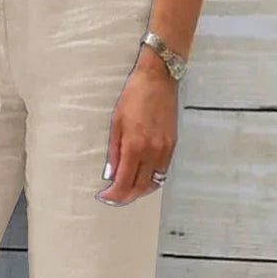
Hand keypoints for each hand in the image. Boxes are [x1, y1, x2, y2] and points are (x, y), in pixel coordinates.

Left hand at [96, 47, 178, 205]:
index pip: (124, 182)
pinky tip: (142, 177)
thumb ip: (114, 152)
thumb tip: (112, 173)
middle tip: (114, 198)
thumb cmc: (133, 97)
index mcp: (134, 146)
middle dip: (125, 197)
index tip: (104, 197)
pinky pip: (162, 171)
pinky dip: (152, 179)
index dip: (113, 195)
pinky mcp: (172, 145)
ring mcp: (164, 150)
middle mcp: (152, 152)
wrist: (158, 79)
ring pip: (154, 183)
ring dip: (140, 190)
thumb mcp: (116, 123)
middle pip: (140, 188)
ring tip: (127, 189)